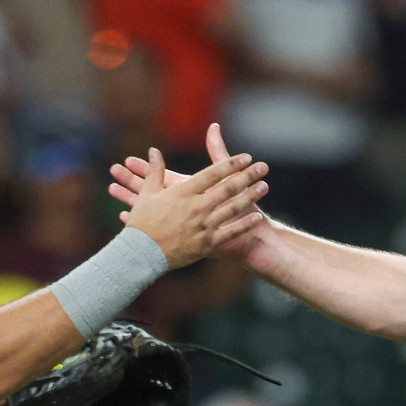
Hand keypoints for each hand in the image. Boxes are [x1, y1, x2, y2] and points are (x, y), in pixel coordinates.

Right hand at [119, 140, 268, 269]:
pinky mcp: (206, 243)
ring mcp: (203, 226)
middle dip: (248, 176)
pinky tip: (257, 217)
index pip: (213, 173)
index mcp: (183, 192)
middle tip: (263, 167)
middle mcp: (196, 207)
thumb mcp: (147, 194)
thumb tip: (153, 150)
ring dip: (250, 196)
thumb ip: (154, 171)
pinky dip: (244, 224)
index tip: (246, 157)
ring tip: (264, 186)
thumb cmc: (142, 223)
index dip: (231, 164)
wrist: (141, 255)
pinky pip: (230, 232)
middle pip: (228, 188)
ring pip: (233, 208)